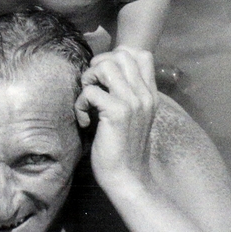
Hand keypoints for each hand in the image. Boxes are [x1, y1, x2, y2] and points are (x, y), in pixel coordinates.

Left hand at [76, 48, 159, 191]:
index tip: (104, 78)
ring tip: (87, 100)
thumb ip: (127, 95)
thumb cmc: (124, 148)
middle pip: (121, 54)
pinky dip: (80, 104)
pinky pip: (90, 91)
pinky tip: (85, 121)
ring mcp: (132, 102)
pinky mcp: (117, 113)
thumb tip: (104, 74)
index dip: (117, 56)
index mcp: (150, 94)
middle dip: (98, 65)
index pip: (141, 54)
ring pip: (106, 66)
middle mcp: (144, 95)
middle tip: (92, 87)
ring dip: (89, 79)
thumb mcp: (133, 117)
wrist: (127, 177)